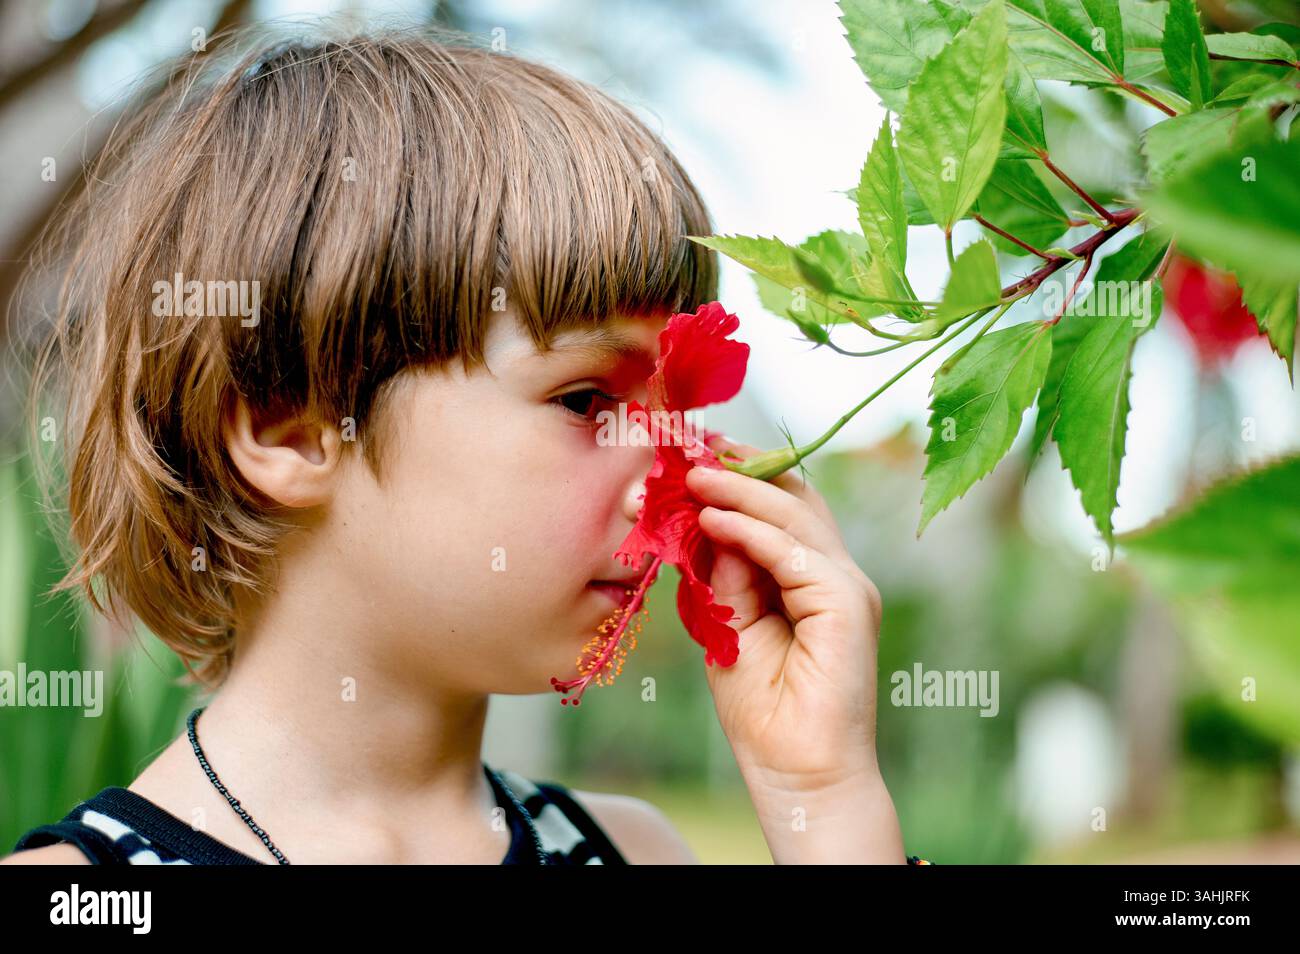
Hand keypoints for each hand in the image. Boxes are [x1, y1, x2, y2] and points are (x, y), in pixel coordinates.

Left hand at [686, 435, 884, 795]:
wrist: (798, 774)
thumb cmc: (764, 712)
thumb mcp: (728, 627)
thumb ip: (725, 576)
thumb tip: (708, 520)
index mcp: (812, 579)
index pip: (783, 509)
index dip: (741, 479)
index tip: (692, 458)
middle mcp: (836, 575)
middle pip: (796, 497)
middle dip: (742, 469)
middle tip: (692, 450)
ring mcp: (847, 587)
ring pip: (796, 514)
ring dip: (739, 491)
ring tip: (692, 477)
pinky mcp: (848, 604)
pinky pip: (794, 551)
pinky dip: (750, 530)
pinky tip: (712, 519)